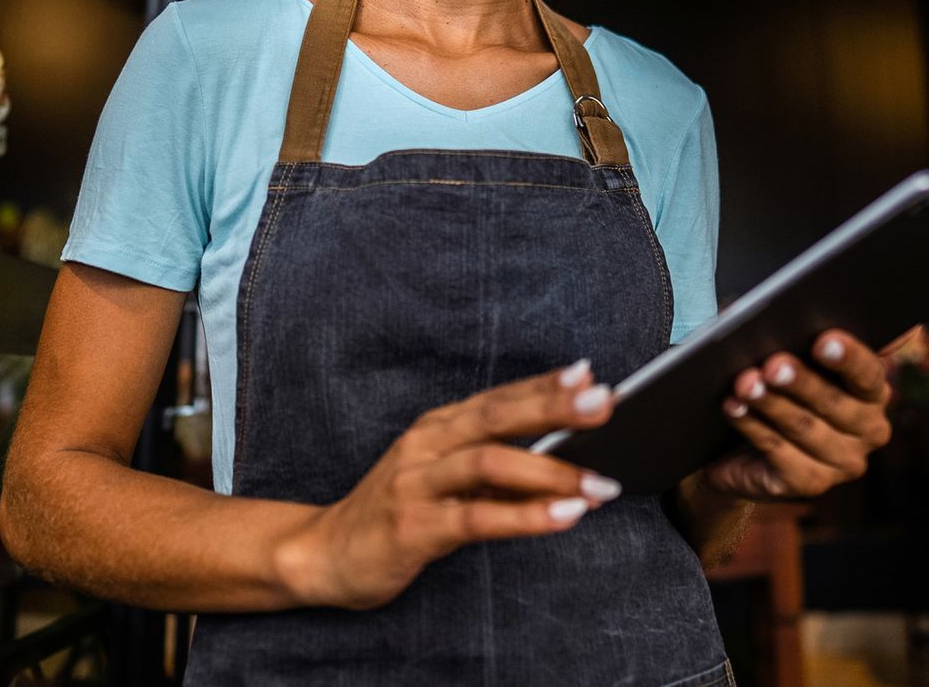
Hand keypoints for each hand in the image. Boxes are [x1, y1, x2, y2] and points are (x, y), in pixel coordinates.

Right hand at [274, 360, 622, 609]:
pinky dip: (526, 516)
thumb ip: (496, 469)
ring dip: (551, 472)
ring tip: (599, 483)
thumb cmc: (398, 514)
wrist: (324, 554)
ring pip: (490, 462)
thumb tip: (567, 464)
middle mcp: (426, 445)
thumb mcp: (446, 482)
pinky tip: (564, 517)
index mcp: (437, 427)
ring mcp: (417, 483)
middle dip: (554, 407)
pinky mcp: (414, 527)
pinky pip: (477, 518)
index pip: (500, 398)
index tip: (591, 375)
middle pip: (497, 415)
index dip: (545, 385)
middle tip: (604, 404)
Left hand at [699, 329, 904, 500]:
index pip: (869, 374)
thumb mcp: (787, 355)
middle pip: (836, 404)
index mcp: (873, 391)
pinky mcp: (809, 485)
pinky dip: (753, 427)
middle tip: (773, 363)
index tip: (823, 340)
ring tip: (745, 383)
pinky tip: (734, 408)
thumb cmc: (773, 385)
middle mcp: (868, 430)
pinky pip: (778, 453)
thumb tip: (761, 311)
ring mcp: (842, 463)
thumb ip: (791, 332)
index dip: (848, 357)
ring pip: (804, 428)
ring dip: (770, 403)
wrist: (740, 447)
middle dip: (801, 382)